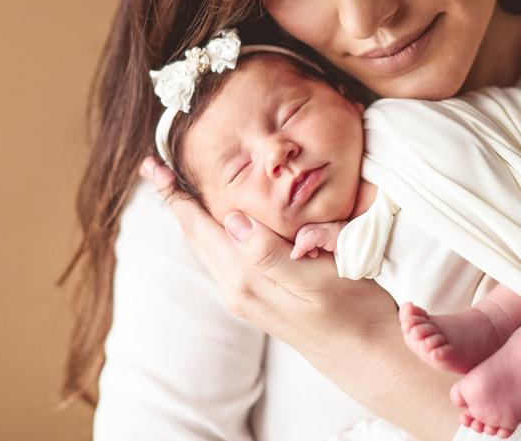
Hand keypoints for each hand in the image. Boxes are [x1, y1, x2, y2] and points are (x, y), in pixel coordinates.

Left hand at [140, 158, 396, 361]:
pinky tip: (220, 218)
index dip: (175, 195)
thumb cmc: (352, 312)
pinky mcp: (259, 297)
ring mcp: (246, 296)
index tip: (153, 165)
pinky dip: (212, 230)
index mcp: (246, 280)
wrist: (367, 354)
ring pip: (207, 246)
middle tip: (155, 166)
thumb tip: (233, 220)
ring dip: (191, 215)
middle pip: (195, 236)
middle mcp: (237, 289)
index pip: (199, 228)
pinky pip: (224, 256)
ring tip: (177, 186)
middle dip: (175, 200)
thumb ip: (270, 254)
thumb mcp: (316, 279)